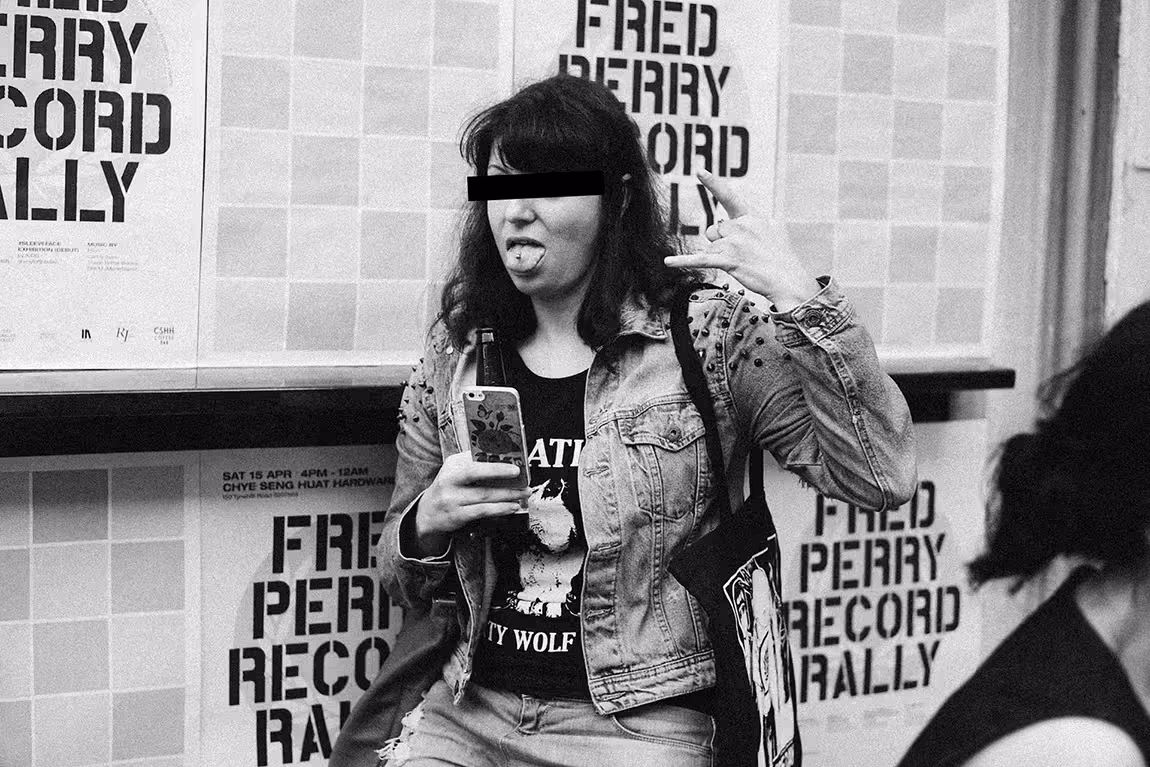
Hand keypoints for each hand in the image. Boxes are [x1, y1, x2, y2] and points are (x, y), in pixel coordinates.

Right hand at [414, 452, 529, 551]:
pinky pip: (483, 511)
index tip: (513, 465)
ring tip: (523, 493)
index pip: (472, 459)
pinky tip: (512, 507)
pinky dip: (501, 509)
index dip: (493, 462)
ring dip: (508, 494)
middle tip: (521, 477)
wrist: (427, 513)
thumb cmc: (449, 488)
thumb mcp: (455, 471)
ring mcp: (452, 499)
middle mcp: (449, 480)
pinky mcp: (457, 516)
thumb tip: (503, 460)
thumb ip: (474, 464)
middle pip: (476, 474)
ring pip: (484, 495)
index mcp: (452, 465)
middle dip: (501, 474)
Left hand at [664, 169, 821, 311]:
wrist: (787, 279)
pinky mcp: (728, 260)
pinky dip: (683, 261)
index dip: (713, 183)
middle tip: (743, 253)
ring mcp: (734, 242)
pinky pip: (700, 259)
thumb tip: (729, 222)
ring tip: (742, 262)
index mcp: (751, 216)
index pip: (729, 196)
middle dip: (721, 242)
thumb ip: (750, 222)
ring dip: (720, 256)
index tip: (699, 171)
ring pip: (711, 246)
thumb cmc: (780, 258)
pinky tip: (668, 261)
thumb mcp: (771, 230)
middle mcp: (741, 225)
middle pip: (714, 230)